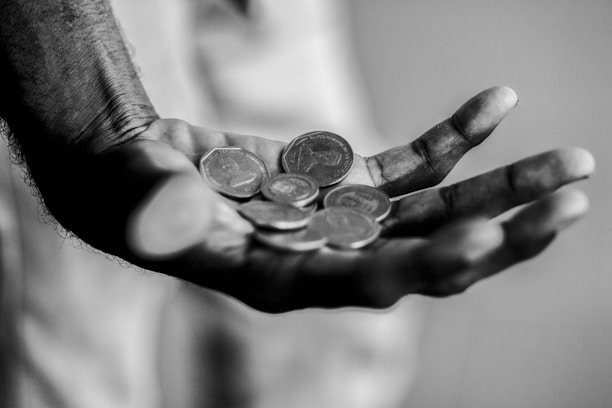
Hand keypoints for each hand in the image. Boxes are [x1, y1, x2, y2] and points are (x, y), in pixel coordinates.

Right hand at [43, 86, 592, 311]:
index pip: (367, 283)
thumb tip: (175, 216)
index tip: (489, 237)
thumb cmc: (133, 197)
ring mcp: (345, 222)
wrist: (144, 174)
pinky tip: (494, 106)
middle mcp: (329, 260)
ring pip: (439, 212)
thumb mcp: (138, 205)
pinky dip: (453, 139)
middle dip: (502, 234)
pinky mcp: (346, 184)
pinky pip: (412, 165)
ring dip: (502, 187)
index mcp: (285, 282)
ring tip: (572, 162)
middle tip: (571, 201)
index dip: (425, 265)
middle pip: (430, 256)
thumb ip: (160, 215)